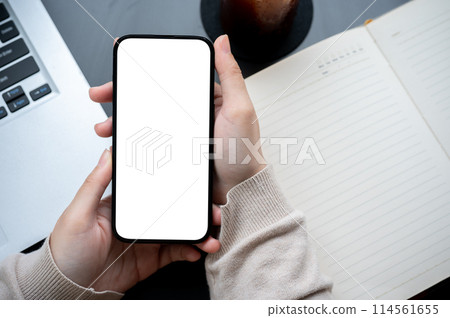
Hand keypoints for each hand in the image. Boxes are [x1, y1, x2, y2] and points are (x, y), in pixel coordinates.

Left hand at [50, 149, 220, 292]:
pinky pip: (176, 252)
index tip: (195, 184)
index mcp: (124, 204)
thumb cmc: (66, 250)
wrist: (68, 287)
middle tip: (212, 213)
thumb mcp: (78, 213)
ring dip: (198, 233)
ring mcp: (147, 239)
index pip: (155, 189)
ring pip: (180, 231)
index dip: (177, 186)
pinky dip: (190, 251)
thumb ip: (95, 184)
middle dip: (196, 210)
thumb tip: (108, 154)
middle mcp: (139, 219)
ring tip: (209, 238)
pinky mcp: (151, 259)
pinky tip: (196, 251)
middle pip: (174, 210)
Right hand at [91, 35, 265, 204]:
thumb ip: (231, 75)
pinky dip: (134, 141)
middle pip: (153, 97)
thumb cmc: (244, 152)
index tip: (125, 67)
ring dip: (124, 119)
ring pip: (147, 120)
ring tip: (106, 125)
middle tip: (102, 94)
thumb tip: (223, 42)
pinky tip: (121, 142)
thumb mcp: (239, 109)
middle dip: (125, 95)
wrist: (239, 190)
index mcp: (207, 97)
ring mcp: (183, 132)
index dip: (146, 72)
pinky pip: (151, 142)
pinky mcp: (177, 151)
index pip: (172, 79)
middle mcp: (194, 112)